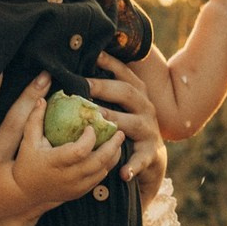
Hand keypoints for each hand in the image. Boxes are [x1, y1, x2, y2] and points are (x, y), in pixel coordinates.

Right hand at [0, 71, 124, 218]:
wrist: (24, 192)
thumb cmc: (27, 162)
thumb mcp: (28, 140)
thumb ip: (35, 119)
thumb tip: (43, 99)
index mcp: (56, 162)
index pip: (80, 151)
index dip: (90, 138)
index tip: (91, 127)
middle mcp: (68, 176)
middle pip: (98, 162)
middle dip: (112, 145)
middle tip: (119, 131)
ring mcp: (76, 186)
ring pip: (103, 171)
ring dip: (113, 155)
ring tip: (117, 141)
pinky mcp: (80, 192)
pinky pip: (100, 178)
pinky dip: (107, 165)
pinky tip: (109, 153)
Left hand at [89, 51, 166, 201]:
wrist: (150, 160)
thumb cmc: (125, 127)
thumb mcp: (120, 107)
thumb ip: (105, 91)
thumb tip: (76, 69)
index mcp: (136, 94)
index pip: (124, 73)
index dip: (110, 62)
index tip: (92, 52)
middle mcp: (145, 108)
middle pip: (127, 93)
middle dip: (105, 87)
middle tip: (83, 85)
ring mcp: (149, 130)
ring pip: (132, 123)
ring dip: (116, 121)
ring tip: (99, 120)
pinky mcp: (150, 154)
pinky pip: (141, 159)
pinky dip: (132, 166)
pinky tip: (122, 172)